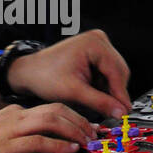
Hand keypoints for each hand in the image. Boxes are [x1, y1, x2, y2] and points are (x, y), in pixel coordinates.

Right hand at [0, 103, 94, 152]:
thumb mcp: (6, 144)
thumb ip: (29, 143)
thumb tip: (56, 150)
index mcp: (14, 113)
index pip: (52, 108)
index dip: (76, 117)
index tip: (91, 127)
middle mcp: (13, 116)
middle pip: (56, 110)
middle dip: (80, 120)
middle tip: (94, 134)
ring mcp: (8, 130)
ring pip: (50, 120)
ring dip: (74, 130)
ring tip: (87, 141)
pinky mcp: (3, 146)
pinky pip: (37, 141)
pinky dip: (57, 145)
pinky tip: (70, 149)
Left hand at [6, 29, 129, 118]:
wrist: (28, 72)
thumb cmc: (44, 77)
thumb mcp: (72, 92)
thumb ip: (99, 102)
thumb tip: (120, 112)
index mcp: (94, 43)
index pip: (116, 71)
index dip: (120, 94)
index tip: (124, 112)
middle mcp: (99, 40)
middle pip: (118, 71)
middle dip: (114, 92)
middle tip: (113, 112)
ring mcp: (98, 44)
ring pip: (114, 72)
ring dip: (108, 89)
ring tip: (98, 104)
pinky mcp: (95, 51)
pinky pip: (107, 71)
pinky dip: (102, 85)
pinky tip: (93, 94)